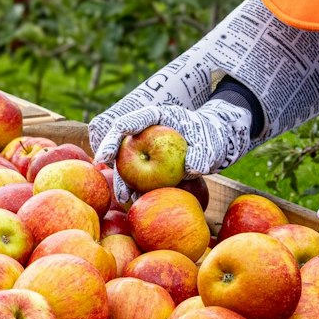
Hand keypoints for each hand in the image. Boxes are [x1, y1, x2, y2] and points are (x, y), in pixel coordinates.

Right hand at [89, 100, 252, 203]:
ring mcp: (144, 146)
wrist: (213, 145)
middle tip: (108, 172)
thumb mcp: (213, 144)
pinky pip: (136, 175)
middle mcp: (145, 130)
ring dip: (122, 180)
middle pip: (120, 141)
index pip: (130, 121)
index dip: (114, 136)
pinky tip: (134, 201)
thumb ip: (204, 152)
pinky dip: (134, 187)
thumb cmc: (212, 138)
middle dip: (111, 157)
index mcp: (156, 116)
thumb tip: (192, 168)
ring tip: (124, 198)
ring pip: (125, 161)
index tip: (105, 155)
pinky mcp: (148, 163)